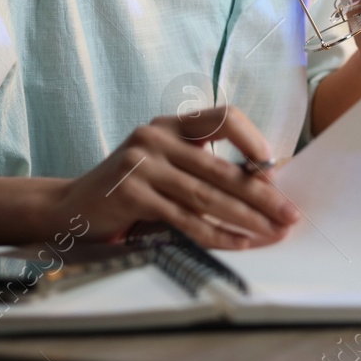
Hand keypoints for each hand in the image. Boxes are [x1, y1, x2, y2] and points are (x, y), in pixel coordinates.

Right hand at [45, 107, 299, 249]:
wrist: (71, 207)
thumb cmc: (130, 189)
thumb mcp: (165, 166)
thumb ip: (202, 168)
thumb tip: (264, 185)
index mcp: (172, 124)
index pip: (223, 117)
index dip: (252, 140)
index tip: (273, 168)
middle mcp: (156, 136)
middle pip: (221, 167)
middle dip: (261, 194)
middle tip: (289, 213)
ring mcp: (142, 163)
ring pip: (207, 195)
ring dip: (246, 218)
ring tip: (273, 233)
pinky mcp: (132, 193)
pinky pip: (185, 218)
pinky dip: (217, 233)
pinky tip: (239, 243)